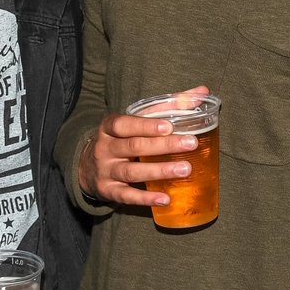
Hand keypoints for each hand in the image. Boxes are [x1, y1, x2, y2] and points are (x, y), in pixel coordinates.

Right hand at [77, 86, 209, 206]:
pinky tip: (165, 198)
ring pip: (132, 172)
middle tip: (191, 143)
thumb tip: (202, 91)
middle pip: (134, 146)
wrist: (87, 166)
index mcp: (109, 127)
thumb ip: (168, 105)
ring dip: (160, 171)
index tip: (169, 126)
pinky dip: (146, 198)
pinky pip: (127, 196)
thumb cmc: (121, 138)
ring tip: (185, 169)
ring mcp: (105, 171)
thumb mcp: (135, 120)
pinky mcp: (108, 191)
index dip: (146, 125)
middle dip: (164, 146)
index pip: (124, 124)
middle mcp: (105, 149)